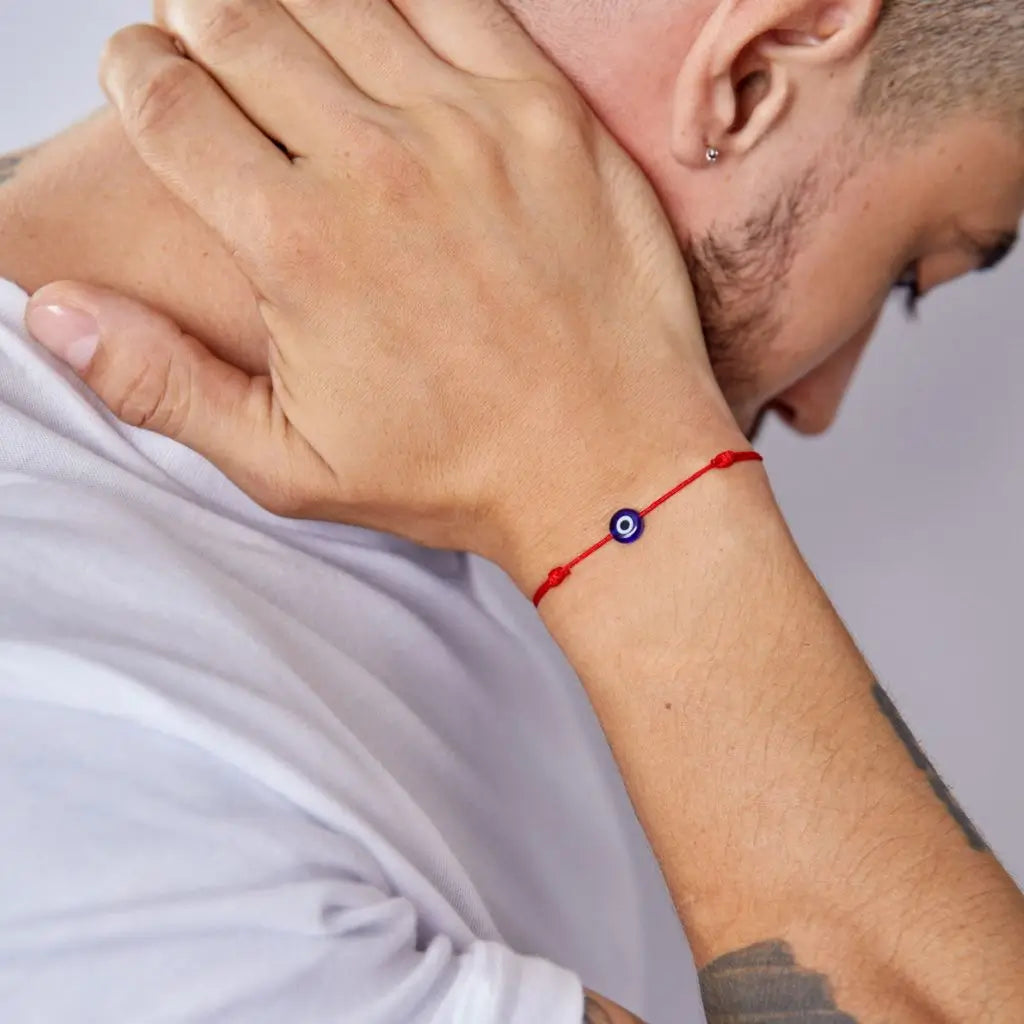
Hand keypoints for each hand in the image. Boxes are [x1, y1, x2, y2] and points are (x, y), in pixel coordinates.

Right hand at [28, 0, 741, 579]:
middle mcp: (373, 166)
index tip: (143, 78)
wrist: (608, 466)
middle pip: (241, 27)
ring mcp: (469, 129)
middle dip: (198, 20)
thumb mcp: (289, 463)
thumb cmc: (458, 473)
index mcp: (295, 247)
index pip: (167, 104)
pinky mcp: (548, 115)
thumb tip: (54, 312)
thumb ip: (161, 383)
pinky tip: (376, 15)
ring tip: (275, 23)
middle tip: (201, 38)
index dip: (135, 74)